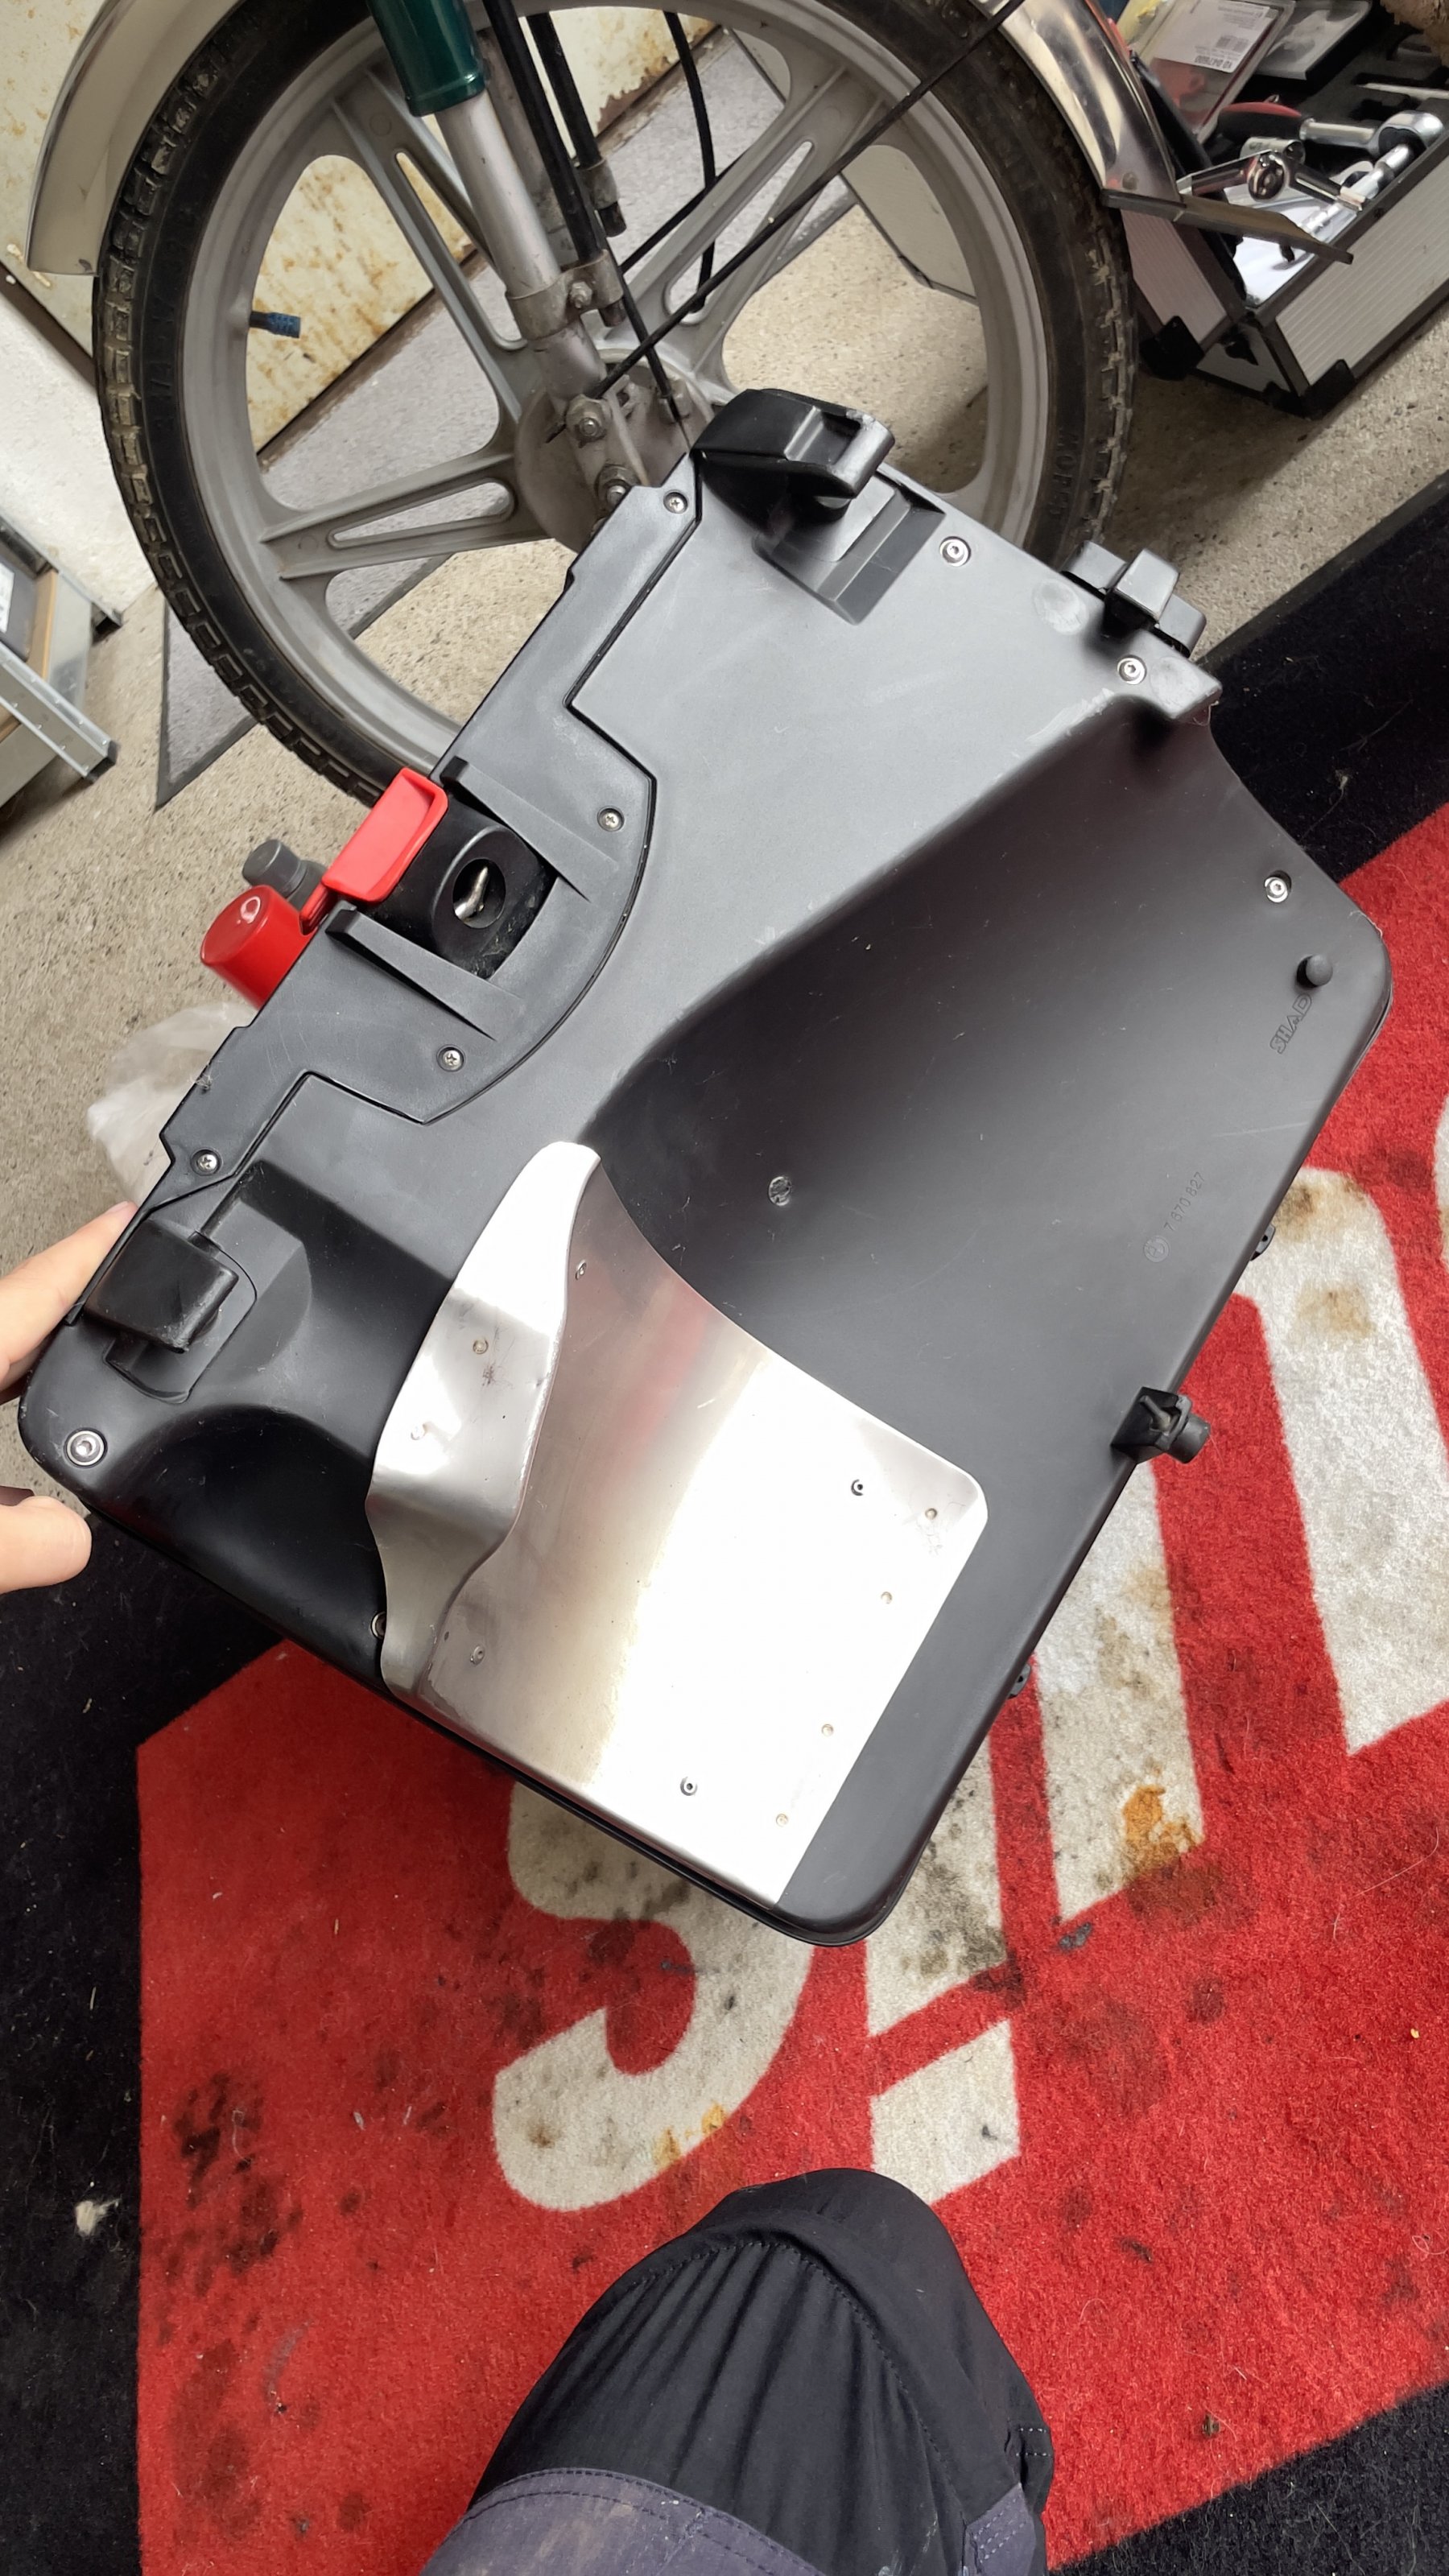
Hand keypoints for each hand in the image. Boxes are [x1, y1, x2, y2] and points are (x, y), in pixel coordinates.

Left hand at [0, 1204, 134, 1593]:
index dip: (88, 1254)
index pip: (29, 1294)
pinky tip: (15, 1484)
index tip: (131, 1218)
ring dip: (33, 1378)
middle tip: (135, 1293)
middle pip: (12, 1330)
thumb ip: (12, 1543)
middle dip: (73, 1315)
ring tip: (91, 1380)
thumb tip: (71, 1538)